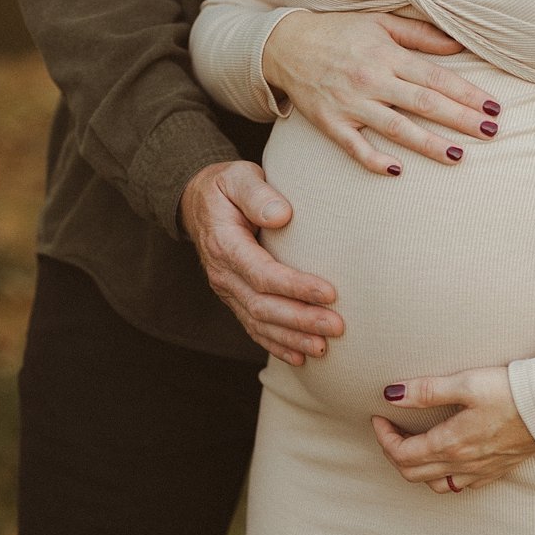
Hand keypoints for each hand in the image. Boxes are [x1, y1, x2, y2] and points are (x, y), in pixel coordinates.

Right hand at [180, 160, 342, 366]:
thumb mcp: (238, 177)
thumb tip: (282, 216)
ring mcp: (227, 290)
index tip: (330, 293)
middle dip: (301, 319)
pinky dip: (276, 344)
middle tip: (337, 327)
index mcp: (225, 245)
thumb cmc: (226, 185)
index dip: (296, 287)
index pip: (263, 274)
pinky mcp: (235, 297)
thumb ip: (258, 194)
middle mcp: (223, 274)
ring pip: (259, 322)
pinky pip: (253, 326)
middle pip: (263, 305)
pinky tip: (299, 357)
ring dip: (292, 337)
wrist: (197, 202)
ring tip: (324, 347)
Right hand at [262, 10, 497, 173]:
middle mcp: (372, 80)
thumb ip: (421, 35)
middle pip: (424, 103)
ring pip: (396, 128)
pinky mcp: (330, 123)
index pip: (436, 77)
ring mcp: (350, 104)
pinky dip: (375, 160)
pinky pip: (354, 146)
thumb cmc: (341, 31)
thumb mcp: (381, 23)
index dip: (467, 93)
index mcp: (387, 55)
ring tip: (460, 156)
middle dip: (460, 119)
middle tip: (491, 131)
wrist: (285, 44)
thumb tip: (459, 47)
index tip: (493, 106)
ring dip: (429, 144)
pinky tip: (399, 171)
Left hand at [372, 367, 534, 491]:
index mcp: (449, 443)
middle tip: (390, 430)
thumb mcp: (466, 383)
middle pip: (412, 473)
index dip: (384, 437)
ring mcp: (479, 470)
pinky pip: (461, 486)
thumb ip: (427, 390)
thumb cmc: (511, 391)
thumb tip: (391, 394)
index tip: (378, 417)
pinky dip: (444, 478)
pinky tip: (448, 463)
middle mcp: (461, 464)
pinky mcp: (497, 470)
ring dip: (416, 470)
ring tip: (414, 448)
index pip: (402, 453)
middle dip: (394, 453)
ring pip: (435, 484)